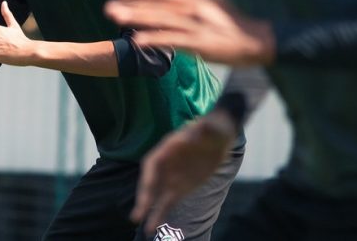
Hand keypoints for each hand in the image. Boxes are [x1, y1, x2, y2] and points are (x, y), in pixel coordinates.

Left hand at [104, 0, 274, 65]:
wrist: (259, 40)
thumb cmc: (234, 21)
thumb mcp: (212, 0)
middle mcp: (193, 8)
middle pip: (157, 5)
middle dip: (132, 6)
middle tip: (108, 7)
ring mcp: (196, 25)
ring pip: (161, 20)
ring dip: (138, 19)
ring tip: (117, 19)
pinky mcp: (201, 43)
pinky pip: (173, 40)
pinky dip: (155, 40)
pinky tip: (138, 42)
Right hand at [131, 109, 235, 234]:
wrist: (218, 136)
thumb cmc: (212, 128)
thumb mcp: (209, 127)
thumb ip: (202, 130)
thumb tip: (197, 132)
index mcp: (168, 148)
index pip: (153, 163)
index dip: (148, 175)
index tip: (146, 187)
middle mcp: (166, 164)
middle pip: (151, 182)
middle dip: (145, 198)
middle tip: (137, 215)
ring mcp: (172, 176)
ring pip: (157, 195)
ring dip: (149, 210)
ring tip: (144, 228)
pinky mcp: (181, 187)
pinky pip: (168, 202)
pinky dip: (160, 213)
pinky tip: (154, 226)